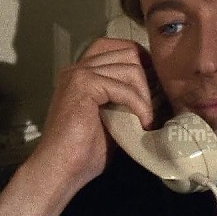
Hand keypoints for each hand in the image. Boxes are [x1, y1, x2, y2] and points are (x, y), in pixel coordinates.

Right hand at [0, 37, 156, 215]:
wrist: (61, 169)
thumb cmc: (84, 152)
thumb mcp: (112, 119)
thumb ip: (124, 100)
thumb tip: (155, 95)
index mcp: (81, 73)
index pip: (115, 46)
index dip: (139, 59)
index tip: (154, 83)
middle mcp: (77, 68)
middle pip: (126, 51)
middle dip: (146, 77)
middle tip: (153, 105)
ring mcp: (79, 74)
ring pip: (129, 67)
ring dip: (145, 94)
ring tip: (147, 118)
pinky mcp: (83, 85)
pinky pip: (123, 87)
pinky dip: (139, 105)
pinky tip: (143, 123)